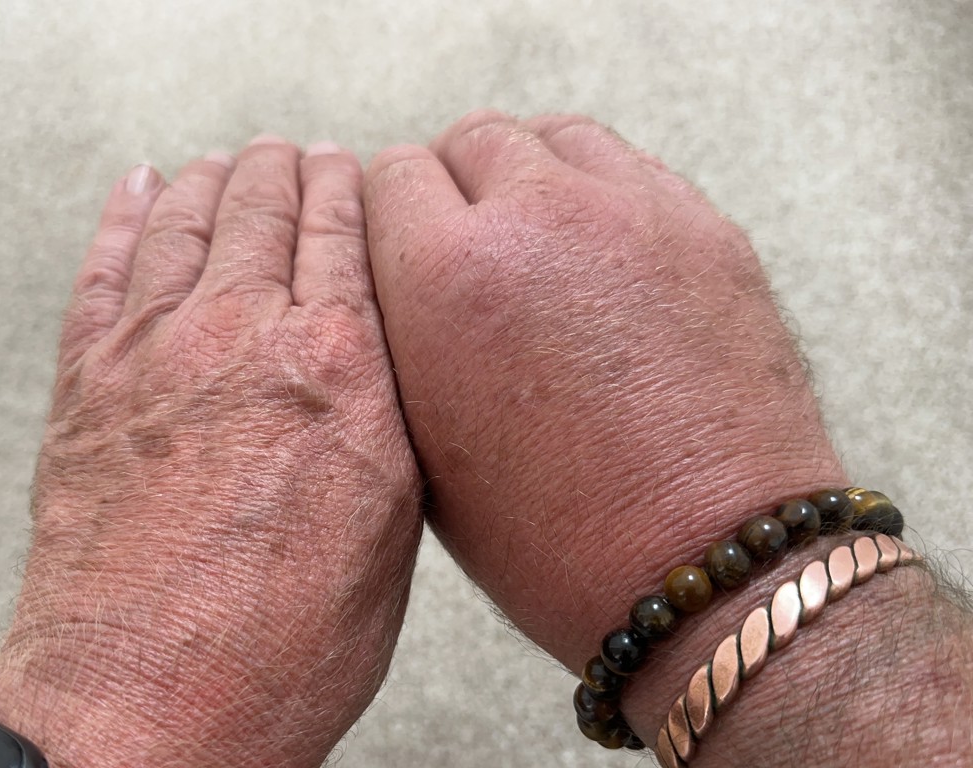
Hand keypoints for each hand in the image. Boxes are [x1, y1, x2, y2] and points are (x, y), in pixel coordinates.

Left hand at [0, 138, 421, 767]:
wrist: (148, 703)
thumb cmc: (281, 644)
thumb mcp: (391, 531)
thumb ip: (387, 423)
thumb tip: (379, 369)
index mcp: (335, 369)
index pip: (343, 237)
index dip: (348, 190)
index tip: (352, 167)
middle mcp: (243, 337)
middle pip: (264, 211)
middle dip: (285, 171)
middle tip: (297, 154)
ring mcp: (156, 351)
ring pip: (185, 220)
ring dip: (214, 180)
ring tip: (230, 162)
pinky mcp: (89, 382)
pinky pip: (105, 267)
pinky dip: (123, 216)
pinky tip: (139, 190)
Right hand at [362, 111, 972, 766]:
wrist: (709, 565)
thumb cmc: (559, 536)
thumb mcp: (426, 450)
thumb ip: (401, 337)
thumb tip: (407, 277)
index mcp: (445, 277)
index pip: (389, 176)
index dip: (392, 221)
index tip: (407, 252)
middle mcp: (537, 217)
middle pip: (471, 139)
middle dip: (457, 191)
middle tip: (472, 253)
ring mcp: (633, 211)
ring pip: (553, 138)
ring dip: (531, 179)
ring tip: (538, 248)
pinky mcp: (705, 225)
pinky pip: (630, 169)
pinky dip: (602, 198)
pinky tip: (603, 263)